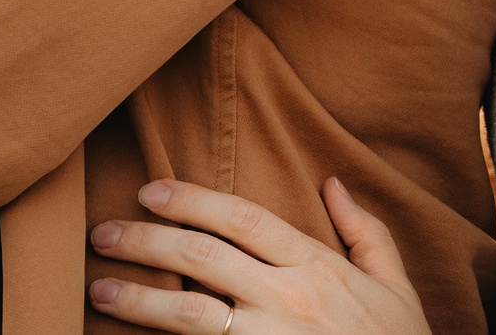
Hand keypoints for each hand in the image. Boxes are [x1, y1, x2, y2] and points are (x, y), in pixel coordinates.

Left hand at [89, 179, 429, 334]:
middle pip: (202, 257)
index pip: (242, 218)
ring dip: (137, 300)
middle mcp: (289, 301)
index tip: (149, 190)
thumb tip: (333, 183)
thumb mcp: (397, 288)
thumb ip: (367, 233)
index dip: (191, 199)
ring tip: (98, 291)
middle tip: (102, 235)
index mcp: (318, 268)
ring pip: (189, 313)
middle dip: (145, 241)